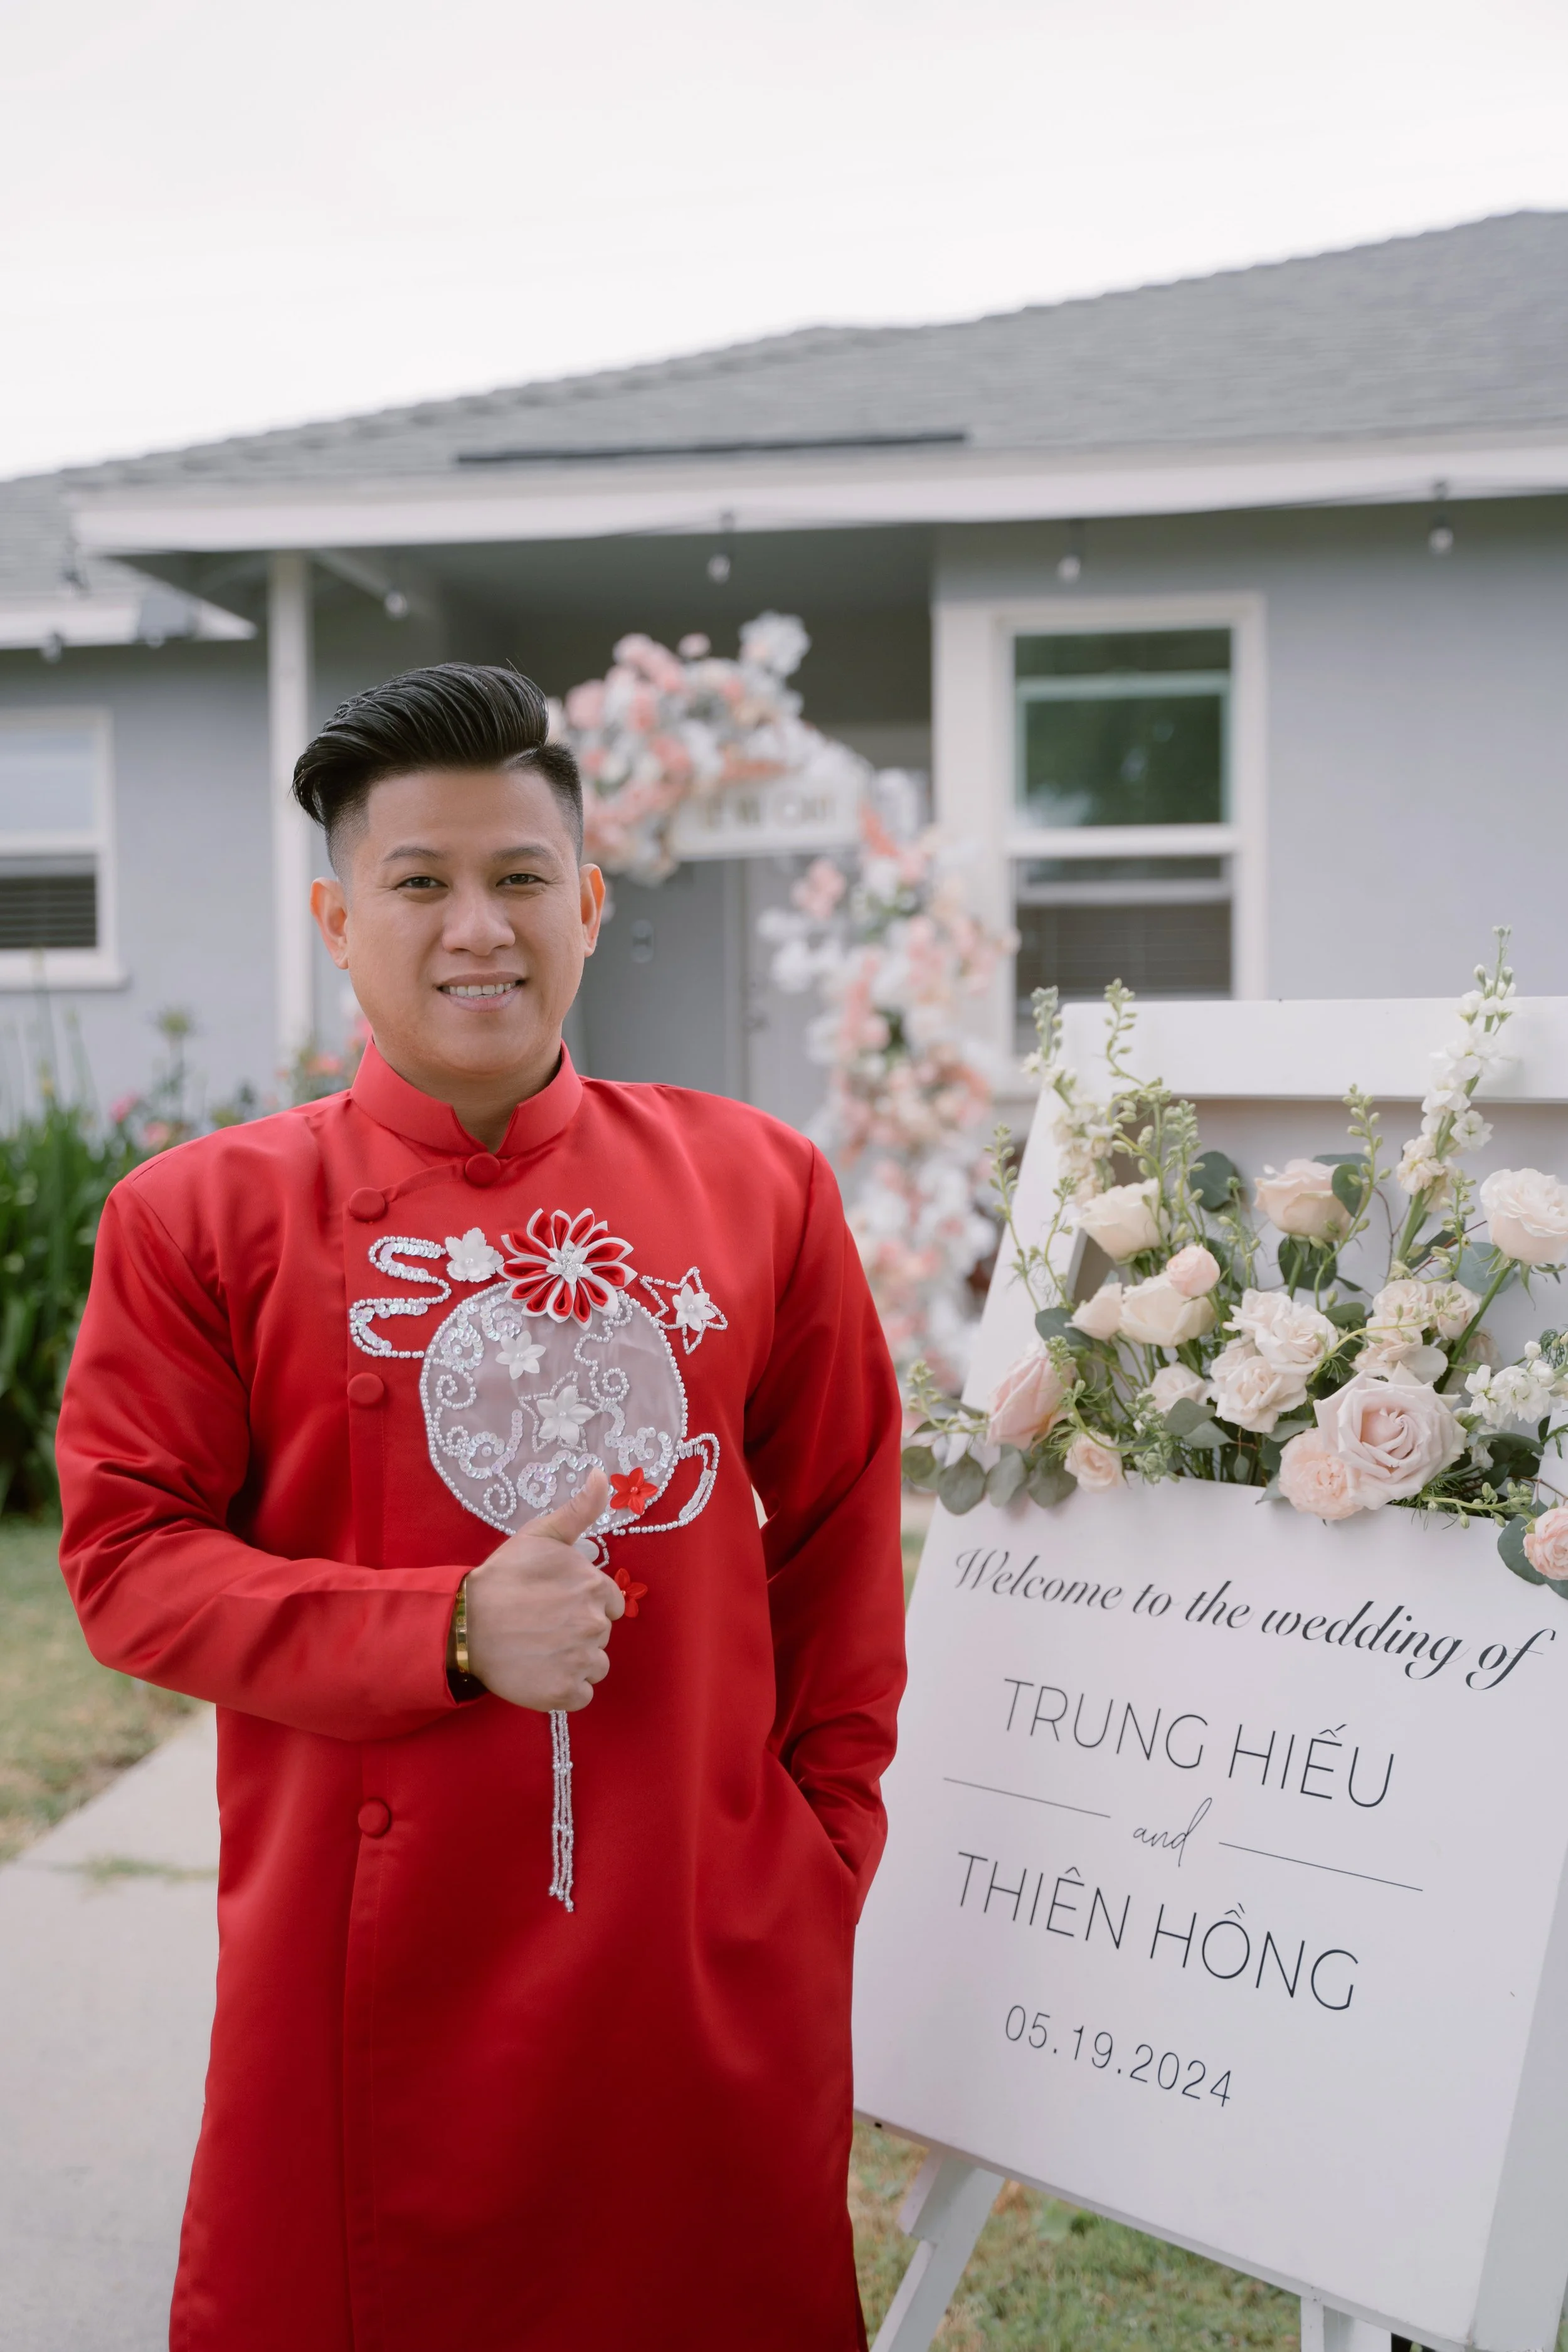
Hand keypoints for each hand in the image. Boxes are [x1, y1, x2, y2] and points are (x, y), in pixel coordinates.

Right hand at [464, 1470, 623, 1711]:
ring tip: (539, 1649)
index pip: (608, 1602)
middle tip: (541, 1625)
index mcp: (594, 1587)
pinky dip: (564, 1688)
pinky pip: (581, 1694)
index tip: (555, 1603)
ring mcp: (580, 1662)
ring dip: (573, 1661)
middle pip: (600, 1633)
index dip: (583, 1603)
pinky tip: (539, 1672)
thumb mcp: (540, 1535)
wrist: (464, 1624)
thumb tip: (602, 1476)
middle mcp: (594, 1625)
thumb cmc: (503, 1578)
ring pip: (595, 1665)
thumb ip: (579, 1510)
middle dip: (577, 1630)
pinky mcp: (565, 1694)